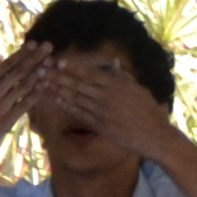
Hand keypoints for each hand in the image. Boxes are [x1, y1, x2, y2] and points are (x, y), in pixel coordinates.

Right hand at [0, 49, 41, 168]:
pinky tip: (45, 87)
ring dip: (38, 74)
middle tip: (50, 46)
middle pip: (18, 71)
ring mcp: (0, 104)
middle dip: (35, 58)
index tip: (35, 43)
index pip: (7, 64)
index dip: (22, 53)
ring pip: (23, 86)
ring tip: (52, 63)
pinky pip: (24, 105)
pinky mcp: (5, 119)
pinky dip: (35, 95)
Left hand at [30, 53, 174, 159]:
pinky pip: (80, 113)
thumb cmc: (149, 111)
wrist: (155, 136)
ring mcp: (103, 111)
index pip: (90, 73)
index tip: (58, 62)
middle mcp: (108, 96)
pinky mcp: (100, 125)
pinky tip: (58, 99)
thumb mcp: (139, 89)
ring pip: (76, 98)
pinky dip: (68, 105)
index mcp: (118, 85)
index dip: (73, 68)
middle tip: (42, 70)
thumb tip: (113, 61)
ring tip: (44, 83)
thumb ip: (123, 76)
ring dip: (58, 90)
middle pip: (78, 84)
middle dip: (58, 76)